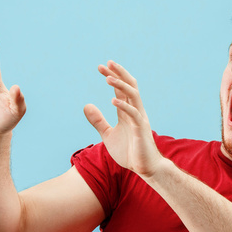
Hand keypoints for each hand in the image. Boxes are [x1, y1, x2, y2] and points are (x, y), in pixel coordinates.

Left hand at [83, 61, 162, 177]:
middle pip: (129, 86)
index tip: (101, 67)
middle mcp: (135, 111)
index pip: (121, 89)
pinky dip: (124, 106)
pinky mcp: (141, 129)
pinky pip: (133, 114)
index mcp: (128, 111)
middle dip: (118, 74)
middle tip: (106, 64)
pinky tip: (113, 100)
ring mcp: (139, 119)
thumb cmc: (129, 152)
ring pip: (133, 95)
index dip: (112, 76)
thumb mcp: (108, 135)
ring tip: (108, 78)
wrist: (144, 168)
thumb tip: (86, 105)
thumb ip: (98, 121)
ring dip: (120, 85)